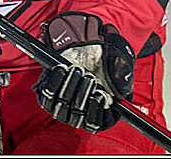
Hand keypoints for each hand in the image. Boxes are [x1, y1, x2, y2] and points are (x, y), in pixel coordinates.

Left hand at [33, 12, 135, 132]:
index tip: (100, 94)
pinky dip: (56, 78)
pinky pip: (48, 93)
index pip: (95, 124)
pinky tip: (64, 67)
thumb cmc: (105, 60)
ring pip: (61, 106)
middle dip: (83, 94)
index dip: (96, 111)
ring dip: (70, 85)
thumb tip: (119, 95)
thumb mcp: (121, 68)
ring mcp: (63, 106)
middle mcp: (80, 115)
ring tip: (78, 68)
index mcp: (101, 115)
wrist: (86, 46)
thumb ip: (123, 81)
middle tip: (90, 75)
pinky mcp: (48, 94)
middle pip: (77, 117)